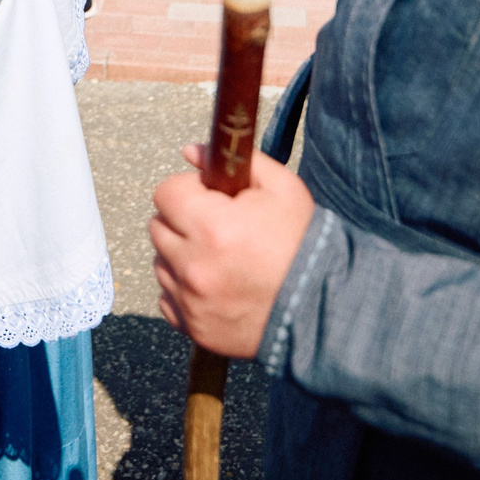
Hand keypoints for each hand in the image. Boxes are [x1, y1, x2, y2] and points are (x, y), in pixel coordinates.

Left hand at [151, 146, 316, 357]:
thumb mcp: (281, 189)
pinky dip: (184, 290)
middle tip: (214, 226)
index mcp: (212, 226)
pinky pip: (167, 299)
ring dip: (181, 255)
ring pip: (161, 263)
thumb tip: (192, 151)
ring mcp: (191, 301)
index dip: (187, 190)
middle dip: (182, 220)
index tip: (208, 197)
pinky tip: (214, 285)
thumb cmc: (302, 244)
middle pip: (158, 227)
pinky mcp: (194, 328)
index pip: (165, 193)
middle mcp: (194, 265)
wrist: (321, 308)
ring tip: (218, 258)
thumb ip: (238, 161)